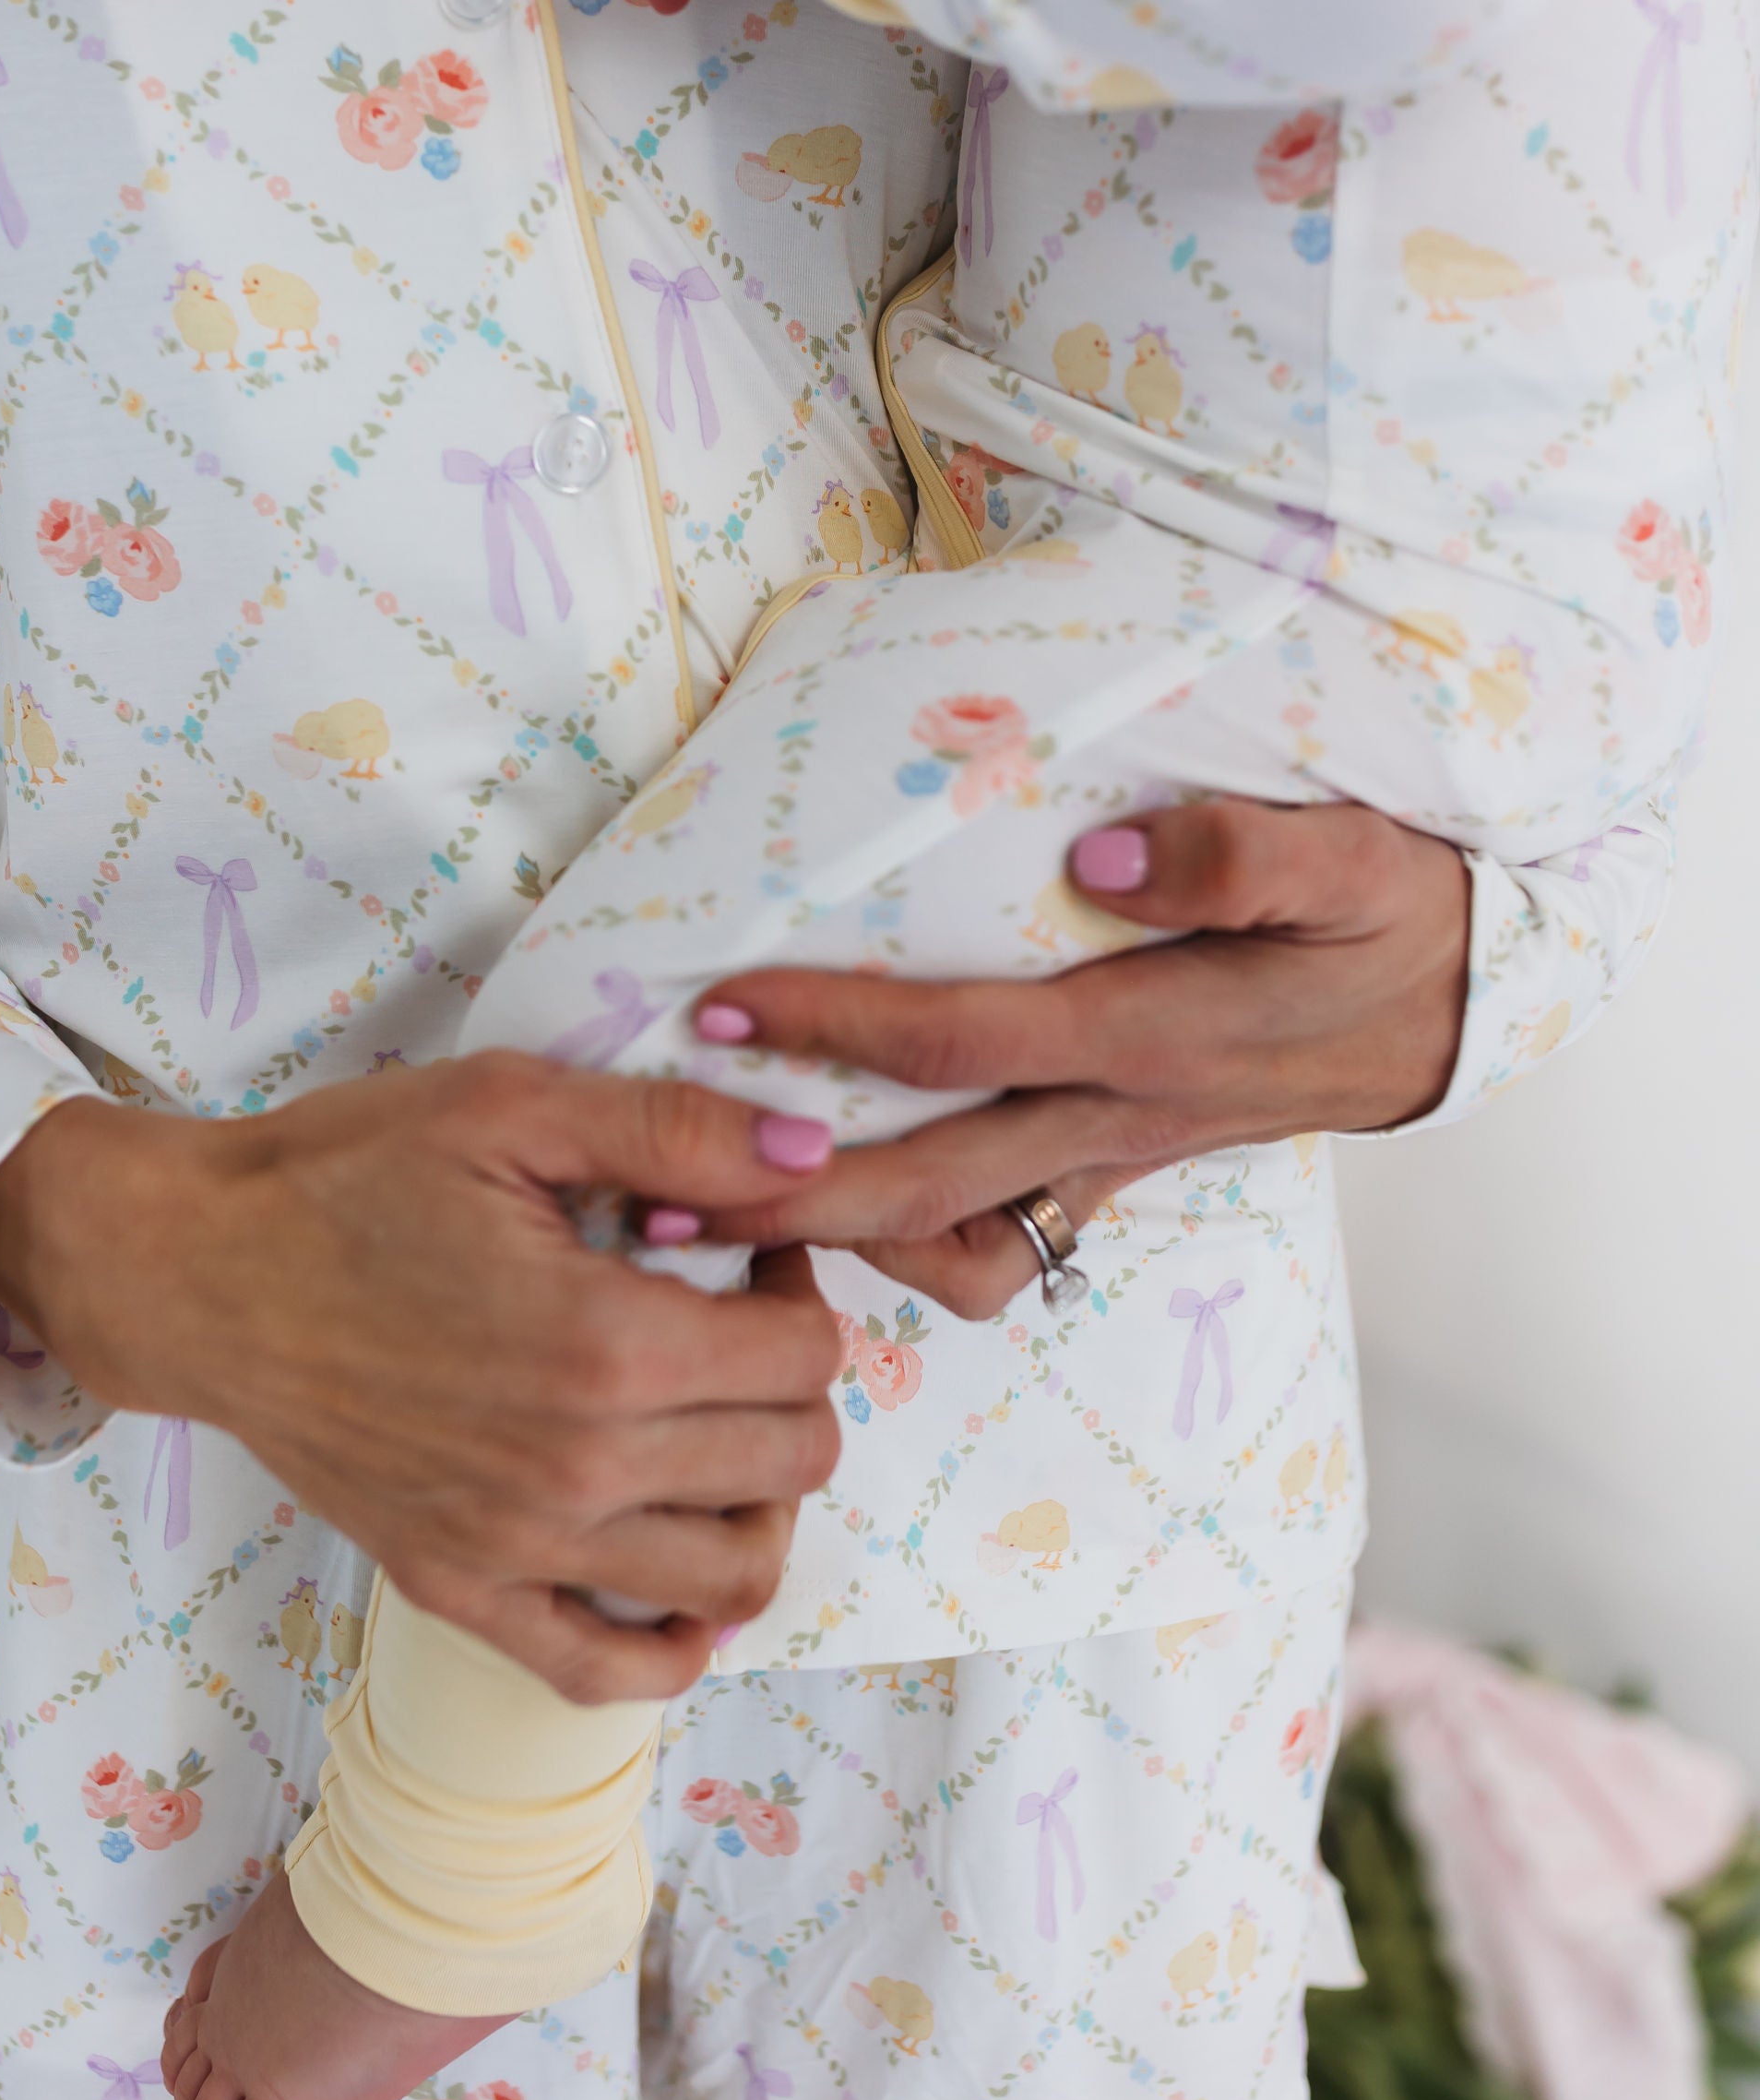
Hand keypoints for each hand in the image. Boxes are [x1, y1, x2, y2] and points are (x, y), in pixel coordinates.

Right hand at [0, 1058, 842, 1698]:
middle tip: (731, 1321)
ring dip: (757, 1501)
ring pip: (734, 1576)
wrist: (197, 1274)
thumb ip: (676, 1130)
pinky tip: (668, 1555)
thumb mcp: (511, 1108)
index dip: (800, 1288)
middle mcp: (576, 1469)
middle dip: (792, 1384)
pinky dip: (671, 1637)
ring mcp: (517, 1549)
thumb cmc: (346, 1178)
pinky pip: (607, 1672)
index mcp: (606, 1345)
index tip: (750, 1251)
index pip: (808, 1356)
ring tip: (709, 1424)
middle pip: (792, 1462)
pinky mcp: (458, 1591)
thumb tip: (814, 1148)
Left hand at [685, 799, 1472, 1316]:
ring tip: (704, 1223)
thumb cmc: (1386, 918)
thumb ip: (1239, 854)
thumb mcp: (1348, 859)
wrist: (1451, 1010)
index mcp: (1150, 1035)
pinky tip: (830, 1217)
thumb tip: (1101, 858)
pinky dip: (908, 1246)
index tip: (720, 1003)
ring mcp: (1108, 1157)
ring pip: (949, 1230)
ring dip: (827, 1239)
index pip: (960, 1039)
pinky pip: (995, 1237)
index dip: (836, 1028)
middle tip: (647, 1200)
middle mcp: (1113, 1115)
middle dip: (781, 1199)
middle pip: (921, 1182)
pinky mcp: (1111, 1168)